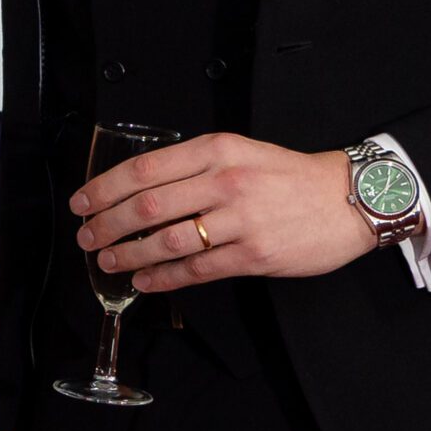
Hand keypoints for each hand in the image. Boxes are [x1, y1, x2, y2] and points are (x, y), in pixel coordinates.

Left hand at [70, 133, 373, 293]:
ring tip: (108, 261)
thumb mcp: (238, 151)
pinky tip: (144, 281)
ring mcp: (241, 220)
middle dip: (108, 224)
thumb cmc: (287, 175)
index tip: (81, 202)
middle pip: (149, 206)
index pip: (144, 169)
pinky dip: (165, 277)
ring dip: (130, 254)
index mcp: (215, 150)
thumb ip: (193, 164)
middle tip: (86, 237)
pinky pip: (199, 269)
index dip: (104, 188)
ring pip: (169, 241)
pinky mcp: (256, 255)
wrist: (348, 199)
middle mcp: (225, 182)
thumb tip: (140, 187)